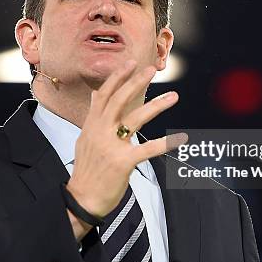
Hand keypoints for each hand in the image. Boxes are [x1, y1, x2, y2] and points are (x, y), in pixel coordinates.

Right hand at [66, 60, 186, 239]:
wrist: (81, 199)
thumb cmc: (86, 170)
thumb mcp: (84, 139)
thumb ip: (93, 117)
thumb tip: (95, 95)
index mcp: (91, 125)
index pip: (105, 95)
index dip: (117, 77)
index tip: (130, 63)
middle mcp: (99, 132)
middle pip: (119, 101)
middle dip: (136, 82)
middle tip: (151, 69)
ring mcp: (110, 146)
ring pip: (135, 119)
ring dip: (156, 106)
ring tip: (173, 96)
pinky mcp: (122, 162)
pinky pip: (147, 149)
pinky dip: (165, 143)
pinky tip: (179, 138)